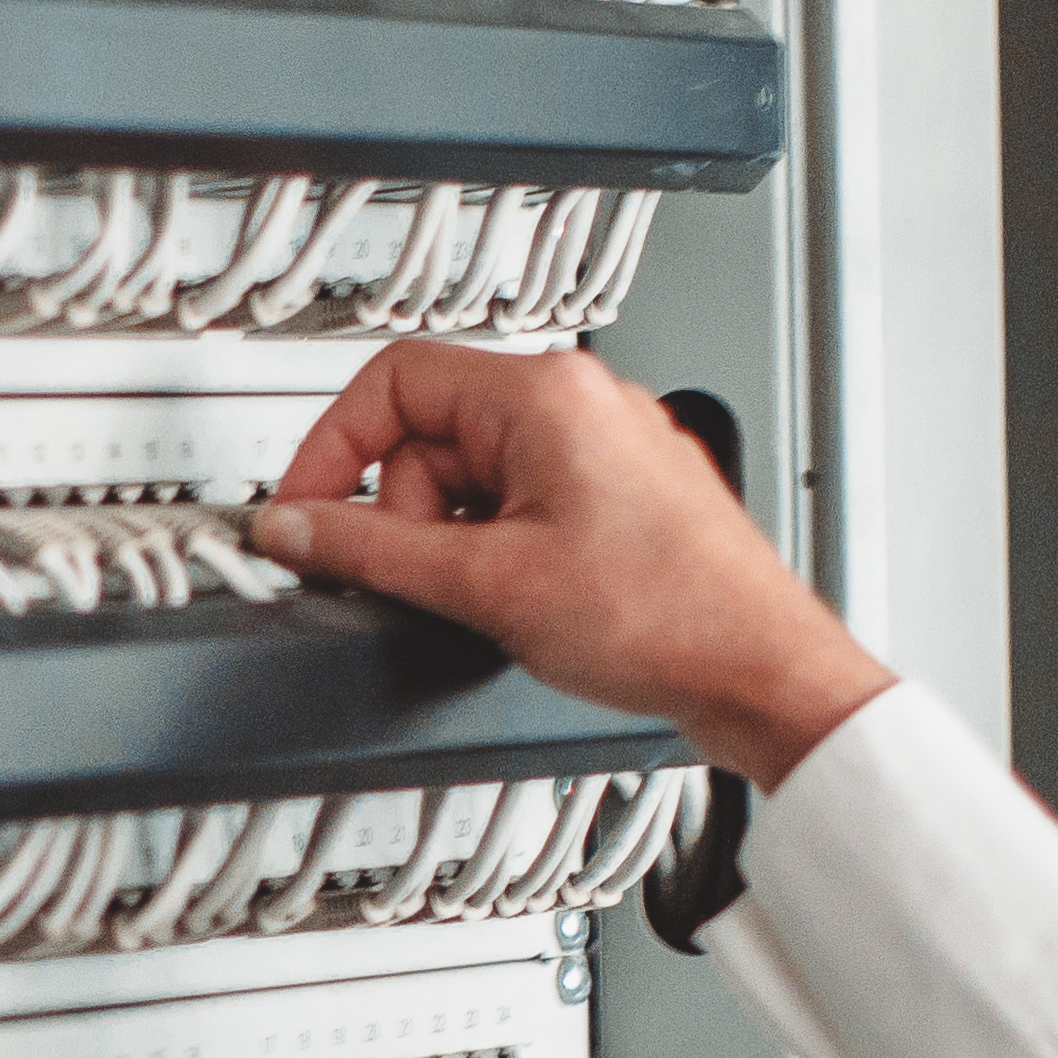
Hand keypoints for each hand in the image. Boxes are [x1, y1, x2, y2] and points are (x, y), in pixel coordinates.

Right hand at [249, 343, 899, 788]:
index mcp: (548, 393)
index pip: (392, 382)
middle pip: (431, 440)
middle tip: (442, 580)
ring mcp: (606, 450)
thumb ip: (369, 551)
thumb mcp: (486, 585)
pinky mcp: (621, 499)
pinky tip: (539, 605)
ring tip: (510, 600)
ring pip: (475, 483)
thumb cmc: (667, 618)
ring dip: (464, 547)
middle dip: (415, 518)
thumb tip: (293, 527)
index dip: (331, 450)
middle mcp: (583, 402)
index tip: (306, 512)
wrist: (763, 675)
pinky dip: (506, 558)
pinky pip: (524, 510)